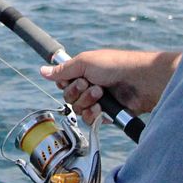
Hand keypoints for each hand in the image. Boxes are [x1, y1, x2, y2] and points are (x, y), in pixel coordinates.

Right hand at [40, 49, 180, 123]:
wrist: (141, 81)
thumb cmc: (116, 65)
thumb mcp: (85, 62)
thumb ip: (63, 70)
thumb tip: (42, 70)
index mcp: (84, 72)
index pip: (63, 83)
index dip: (66, 83)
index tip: (74, 78)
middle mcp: (89, 86)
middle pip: (68, 97)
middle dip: (77, 92)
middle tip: (91, 84)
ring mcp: (98, 101)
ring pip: (78, 110)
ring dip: (87, 102)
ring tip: (101, 94)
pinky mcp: (106, 114)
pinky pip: (89, 120)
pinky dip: (93, 115)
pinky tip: (101, 109)